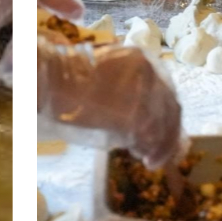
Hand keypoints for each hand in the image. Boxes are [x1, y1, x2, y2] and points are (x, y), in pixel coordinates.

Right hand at [38, 39, 183, 170]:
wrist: (49, 79)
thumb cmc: (69, 81)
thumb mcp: (105, 79)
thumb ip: (128, 92)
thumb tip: (143, 120)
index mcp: (142, 59)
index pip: (166, 90)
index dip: (167, 115)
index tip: (161, 132)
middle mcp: (149, 70)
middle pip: (172, 108)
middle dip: (169, 135)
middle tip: (158, 154)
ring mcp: (143, 91)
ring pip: (164, 124)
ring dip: (161, 146)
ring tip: (150, 161)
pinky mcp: (134, 112)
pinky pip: (150, 135)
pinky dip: (150, 149)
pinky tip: (141, 157)